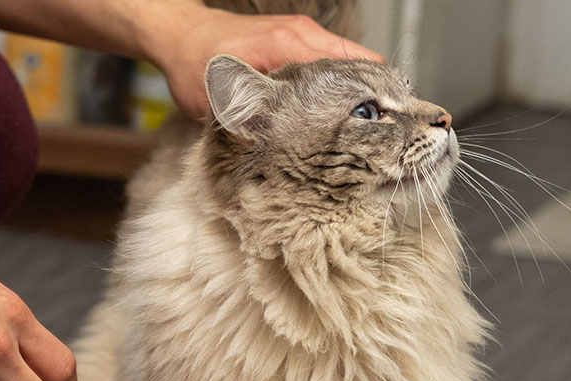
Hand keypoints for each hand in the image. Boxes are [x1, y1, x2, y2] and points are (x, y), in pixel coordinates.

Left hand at [154, 8, 383, 118]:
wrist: (180, 37)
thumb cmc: (193, 67)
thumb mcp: (222, 104)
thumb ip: (257, 123)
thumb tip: (284, 154)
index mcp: (291, 45)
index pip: (357, 67)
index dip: (378, 99)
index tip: (390, 127)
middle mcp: (303, 36)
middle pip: (363, 64)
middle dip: (378, 100)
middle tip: (388, 137)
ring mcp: (301, 35)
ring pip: (351, 63)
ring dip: (360, 94)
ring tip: (368, 129)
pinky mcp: (296, 40)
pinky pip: (332, 61)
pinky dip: (341, 85)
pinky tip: (339, 113)